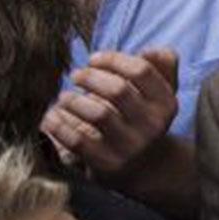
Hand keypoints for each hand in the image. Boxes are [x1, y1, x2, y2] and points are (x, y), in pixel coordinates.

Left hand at [39, 49, 179, 182]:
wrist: (145, 167)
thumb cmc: (143, 116)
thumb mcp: (160, 91)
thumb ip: (163, 64)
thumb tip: (149, 51)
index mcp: (166, 103)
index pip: (141, 70)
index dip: (113, 59)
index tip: (92, 59)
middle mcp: (152, 126)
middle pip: (118, 90)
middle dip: (90, 77)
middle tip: (75, 75)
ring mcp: (130, 147)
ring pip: (98, 114)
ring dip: (74, 100)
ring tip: (64, 97)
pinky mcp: (108, 165)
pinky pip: (79, 141)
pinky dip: (61, 126)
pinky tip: (52, 117)